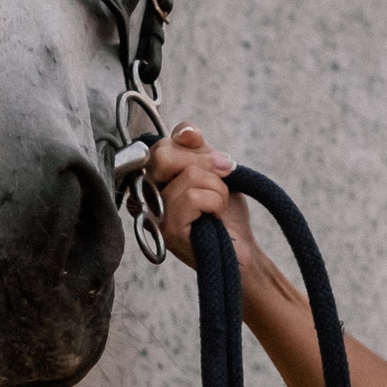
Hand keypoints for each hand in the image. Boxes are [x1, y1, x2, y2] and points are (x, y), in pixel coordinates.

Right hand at [148, 126, 260, 277]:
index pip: (162, 143)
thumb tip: (187, 134)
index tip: (211, 154)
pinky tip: (213, 218)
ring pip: (189, 175)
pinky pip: (193, 197)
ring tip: (216, 208)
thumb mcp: (214, 170)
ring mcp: (152, 213)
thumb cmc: (225, 214)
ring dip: (217, 189)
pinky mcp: (166, 229)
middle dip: (206, 163)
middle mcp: (145, 195)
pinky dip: (215, 203)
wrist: (242, 251)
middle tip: (222, 183)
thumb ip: (197, 147)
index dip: (188, 139)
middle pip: (164, 154)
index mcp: (153, 178)